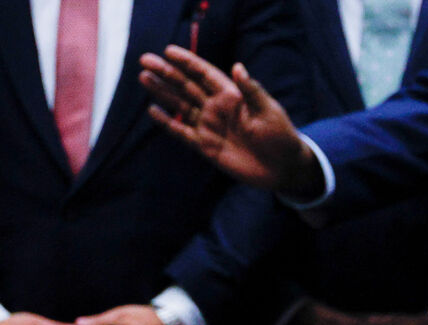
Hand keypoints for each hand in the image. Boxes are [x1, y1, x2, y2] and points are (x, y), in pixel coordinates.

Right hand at [138, 46, 321, 196]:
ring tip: (144, 77)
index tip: (169, 51)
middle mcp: (218, 108)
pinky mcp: (206, 146)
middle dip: (167, 73)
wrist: (283, 169)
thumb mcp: (269, 112)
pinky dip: (167, 122)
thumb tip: (238, 67)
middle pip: (187, 86)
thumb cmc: (281, 137)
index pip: (205, 74)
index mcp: (232, 96)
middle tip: (145, 59)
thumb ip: (251, 91)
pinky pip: (182, 132)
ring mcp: (210, 126)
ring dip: (162, 93)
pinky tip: (153, 111)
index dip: (188, 62)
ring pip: (181, 105)